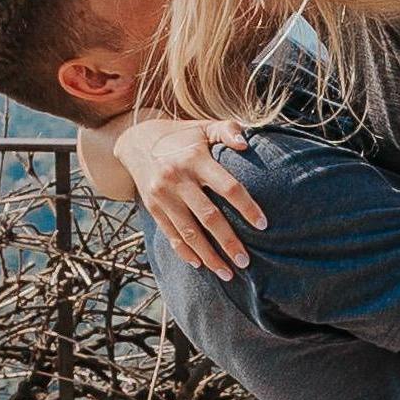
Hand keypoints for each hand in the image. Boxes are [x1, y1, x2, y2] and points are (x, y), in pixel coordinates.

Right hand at [117, 117, 264, 277]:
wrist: (136, 141)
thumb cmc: (182, 136)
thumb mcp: (204, 126)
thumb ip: (228, 130)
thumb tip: (246, 143)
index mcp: (196, 159)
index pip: (227, 187)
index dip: (246, 207)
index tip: (263, 225)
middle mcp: (178, 179)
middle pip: (208, 217)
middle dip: (228, 241)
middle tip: (246, 261)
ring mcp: (163, 196)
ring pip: (188, 232)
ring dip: (208, 255)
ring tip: (227, 273)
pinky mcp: (153, 208)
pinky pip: (170, 235)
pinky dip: (185, 252)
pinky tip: (200, 264)